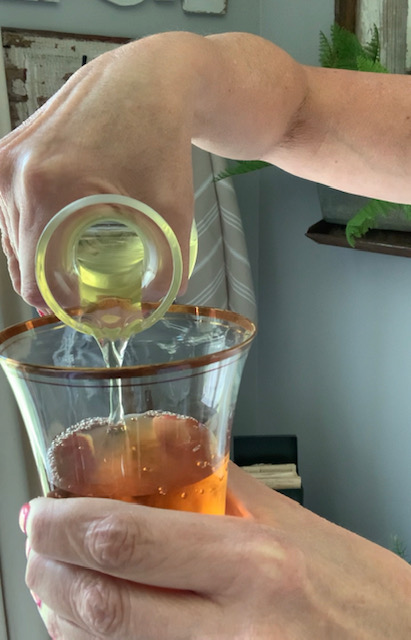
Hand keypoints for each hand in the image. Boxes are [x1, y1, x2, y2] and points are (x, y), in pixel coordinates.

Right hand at [0, 35, 195, 308]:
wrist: (149, 80)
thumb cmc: (161, 140)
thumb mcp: (173, 213)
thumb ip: (167, 270)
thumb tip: (153, 305)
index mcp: (46, 192)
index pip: (35, 278)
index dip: (63, 304)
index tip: (88, 310)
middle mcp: (14, 174)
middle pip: (20, 260)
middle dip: (50, 285)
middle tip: (83, 296)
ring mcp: (6, 159)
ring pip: (10, 236)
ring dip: (38, 258)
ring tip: (71, 268)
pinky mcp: (9, 149)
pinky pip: (7, 208)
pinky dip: (31, 229)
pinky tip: (58, 234)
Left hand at [22, 462, 410, 638]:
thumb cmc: (368, 598)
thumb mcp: (304, 529)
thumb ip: (230, 492)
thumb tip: (176, 457)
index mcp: (257, 565)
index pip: (129, 539)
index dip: (65, 524)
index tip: (40, 511)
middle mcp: (236, 633)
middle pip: (103, 606)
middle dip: (47, 573)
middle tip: (34, 546)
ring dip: (64, 618)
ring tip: (53, 585)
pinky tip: (95, 630)